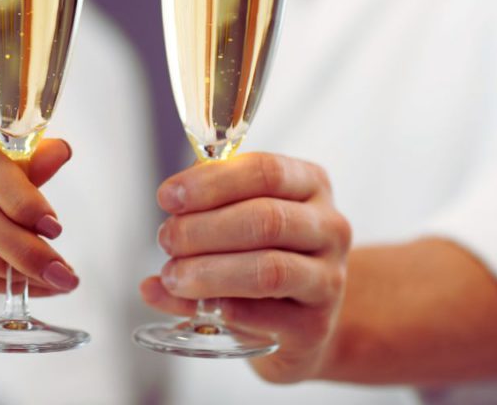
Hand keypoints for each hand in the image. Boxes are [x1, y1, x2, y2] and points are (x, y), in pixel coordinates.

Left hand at [140, 153, 350, 382]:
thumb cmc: (265, 251)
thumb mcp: (240, 216)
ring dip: (209, 271)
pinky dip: (225, 308)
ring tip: (173, 275)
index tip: (168, 197)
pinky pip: (266, 316)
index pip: (265, 172)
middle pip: (265, 219)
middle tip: (166, 240)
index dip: (211, 182)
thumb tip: (167, 203)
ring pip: (268, 269)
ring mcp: (329, 279)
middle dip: (203, 228)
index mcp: (310, 184)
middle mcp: (330, 227)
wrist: (302, 315)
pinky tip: (197, 305)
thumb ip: (204, 207)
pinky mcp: (315, 325)